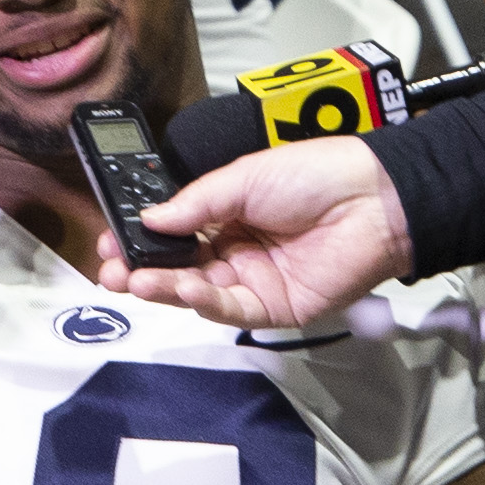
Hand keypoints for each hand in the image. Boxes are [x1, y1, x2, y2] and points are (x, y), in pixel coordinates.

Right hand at [98, 134, 412, 329]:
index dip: (141, 238)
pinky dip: (200, 300)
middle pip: (177, 267)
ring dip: (163, 286)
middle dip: (140, 269)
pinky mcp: (274, 306)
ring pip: (196, 291)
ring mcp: (253, 280)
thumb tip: (149, 219)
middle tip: (112, 269)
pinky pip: (229, 308)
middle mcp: (235, 249)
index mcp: (226, 214)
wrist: (372, 199)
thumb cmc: (315, 175)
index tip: (112, 240)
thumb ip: (195, 203)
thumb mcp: (242, 176)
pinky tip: (180, 286)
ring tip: (135, 279)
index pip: (172, 233)